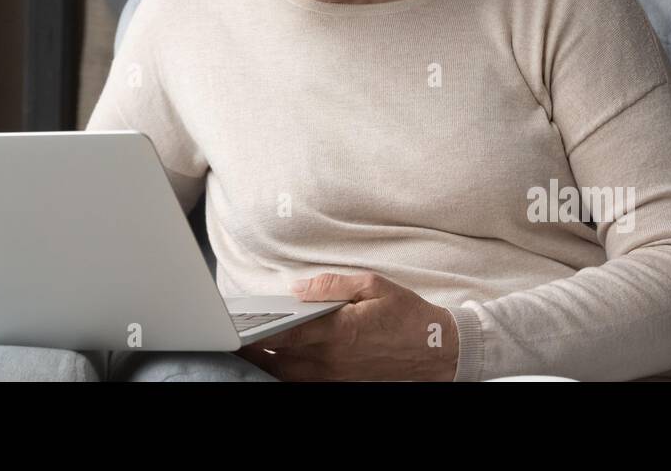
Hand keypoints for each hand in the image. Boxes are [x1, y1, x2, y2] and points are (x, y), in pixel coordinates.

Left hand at [236, 272, 458, 380]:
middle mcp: (333, 359)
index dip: (258, 331)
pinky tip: (278, 360)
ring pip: (289, 374)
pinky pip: (305, 381)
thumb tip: (297, 288)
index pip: (285, 334)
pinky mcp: (343, 384)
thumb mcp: (372, 285)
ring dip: (267, 362)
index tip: (237, 325)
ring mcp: (337, 376)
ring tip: (248, 348)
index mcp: (338, 331)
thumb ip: (330, 286)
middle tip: (233, 337)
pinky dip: (287, 372)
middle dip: (255, 349)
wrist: (436, 350)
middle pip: (280, 359)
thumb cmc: (406, 315)